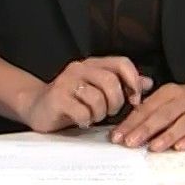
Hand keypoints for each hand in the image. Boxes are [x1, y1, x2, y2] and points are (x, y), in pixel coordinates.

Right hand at [20, 57, 151, 132]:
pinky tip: (82, 120)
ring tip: (92, 116)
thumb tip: (148, 82)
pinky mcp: (57, 99)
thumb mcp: (98, 89)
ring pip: (97, 99)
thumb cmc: (71, 100)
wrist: (36, 106)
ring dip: (100, 114)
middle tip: (110, 112)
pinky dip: (86, 120)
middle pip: (111, 82)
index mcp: (92, 64)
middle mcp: (79, 69)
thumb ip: (122, 85)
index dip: (133, 81)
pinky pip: (82, 112)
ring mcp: (66, 83)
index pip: (122, 63)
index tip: (134, 99)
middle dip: (116, 103)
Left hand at [109, 80, 184, 150]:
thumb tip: (123, 131)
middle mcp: (184, 100)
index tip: (118, 135)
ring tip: (153, 147)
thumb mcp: (165, 99)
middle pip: (163, 115)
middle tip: (130, 142)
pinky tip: (179, 147)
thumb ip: (147, 111)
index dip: (131, 123)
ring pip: (182, 124)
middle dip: (145, 129)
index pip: (147, 108)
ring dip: (167, 136)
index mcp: (168, 92)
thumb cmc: (183, 101)